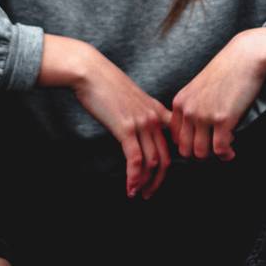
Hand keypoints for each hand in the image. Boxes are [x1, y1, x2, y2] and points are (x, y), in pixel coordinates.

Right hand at [38, 35, 170, 198]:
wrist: (90, 71)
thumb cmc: (105, 84)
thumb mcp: (131, 98)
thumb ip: (139, 114)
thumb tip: (137, 132)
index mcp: (157, 110)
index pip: (175, 141)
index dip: (172, 162)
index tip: (162, 176)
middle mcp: (153, 118)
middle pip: (166, 157)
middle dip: (158, 180)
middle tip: (149, 193)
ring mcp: (141, 123)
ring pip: (153, 162)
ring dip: (146, 183)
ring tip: (137, 194)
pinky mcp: (126, 128)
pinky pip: (136, 160)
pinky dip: (134, 177)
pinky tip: (130, 187)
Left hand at [170, 27, 265, 161]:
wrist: (245, 58)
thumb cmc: (226, 72)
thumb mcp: (199, 88)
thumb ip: (192, 108)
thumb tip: (196, 134)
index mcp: (180, 103)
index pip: (175, 137)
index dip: (189, 144)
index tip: (202, 143)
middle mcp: (188, 110)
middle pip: (185, 149)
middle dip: (200, 154)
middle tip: (213, 150)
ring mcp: (204, 115)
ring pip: (201, 153)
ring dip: (213, 156)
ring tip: (223, 149)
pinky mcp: (222, 119)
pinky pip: (220, 149)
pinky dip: (226, 154)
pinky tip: (232, 149)